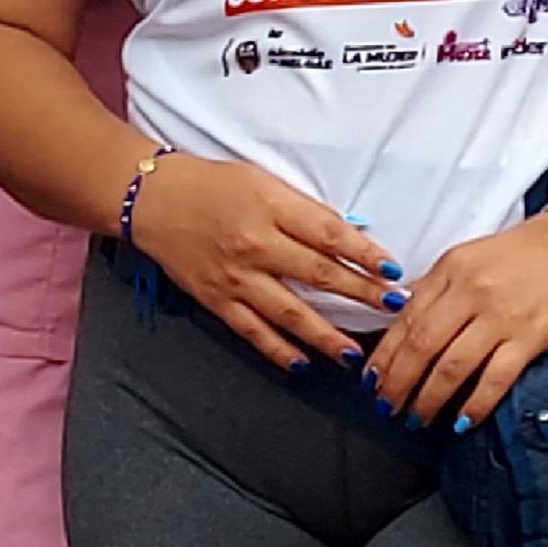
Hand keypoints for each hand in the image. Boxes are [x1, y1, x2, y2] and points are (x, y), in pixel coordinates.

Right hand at [140, 153, 405, 374]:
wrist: (154, 200)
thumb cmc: (214, 184)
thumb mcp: (265, 182)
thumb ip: (304, 212)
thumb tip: (350, 237)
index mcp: (271, 208)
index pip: (330, 234)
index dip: (365, 254)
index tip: (393, 270)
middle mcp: (255, 245)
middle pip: (318, 275)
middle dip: (361, 295)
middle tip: (393, 309)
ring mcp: (235, 277)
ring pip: (289, 312)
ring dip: (325, 335)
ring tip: (354, 354)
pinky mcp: (217, 300)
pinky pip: (252, 330)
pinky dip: (277, 349)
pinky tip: (301, 363)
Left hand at [368, 214, 547, 428]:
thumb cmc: (522, 252)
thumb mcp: (468, 256)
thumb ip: (434, 287)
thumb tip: (399, 317)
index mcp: (451, 270)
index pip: (406, 319)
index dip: (385, 356)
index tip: (373, 381)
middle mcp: (472, 291)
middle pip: (422, 346)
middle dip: (399, 383)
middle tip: (387, 407)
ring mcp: (502, 316)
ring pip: (452, 367)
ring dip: (429, 399)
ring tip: (418, 417)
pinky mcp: (530, 336)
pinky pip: (496, 378)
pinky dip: (476, 403)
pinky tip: (464, 420)